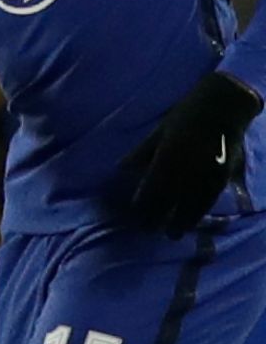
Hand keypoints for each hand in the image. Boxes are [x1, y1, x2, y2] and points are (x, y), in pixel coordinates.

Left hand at [122, 71, 261, 237]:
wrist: (222, 108)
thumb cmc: (185, 116)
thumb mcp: (159, 132)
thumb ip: (141, 153)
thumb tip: (120, 169)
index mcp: (168, 156)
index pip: (153, 187)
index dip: (145, 205)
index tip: (136, 218)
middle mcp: (188, 168)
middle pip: (171, 199)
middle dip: (159, 217)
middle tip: (149, 231)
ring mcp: (207, 173)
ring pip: (193, 204)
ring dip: (182, 221)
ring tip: (173, 235)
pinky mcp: (223, 175)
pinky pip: (210, 199)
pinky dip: (201, 212)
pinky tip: (193, 221)